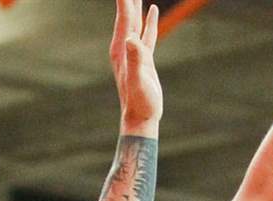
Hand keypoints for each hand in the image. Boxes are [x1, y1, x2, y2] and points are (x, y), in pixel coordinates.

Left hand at [111, 0, 161, 132]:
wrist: (141, 118)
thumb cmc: (139, 102)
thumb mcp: (137, 80)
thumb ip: (135, 59)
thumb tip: (132, 39)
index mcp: (121, 47)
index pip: (123, 16)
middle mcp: (124, 46)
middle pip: (127, 14)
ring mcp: (134, 51)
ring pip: (135, 20)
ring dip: (136, 4)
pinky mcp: (144, 58)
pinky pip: (147, 33)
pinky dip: (149, 21)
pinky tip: (152, 10)